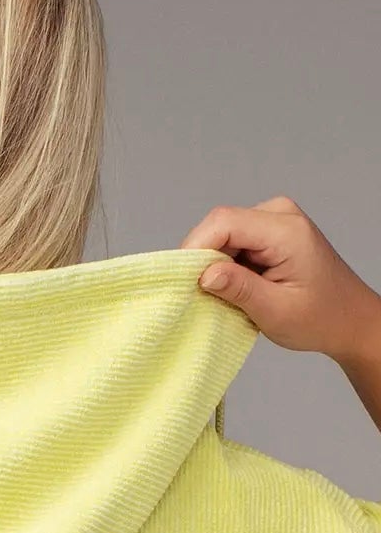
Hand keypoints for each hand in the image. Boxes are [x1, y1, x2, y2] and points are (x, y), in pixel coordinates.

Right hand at [180, 196, 380, 366]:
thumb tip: (203, 275)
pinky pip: (234, 240)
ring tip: (227, 296)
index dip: (195, 249)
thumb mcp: (276, 311)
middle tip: (204, 297)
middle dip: (204, 260)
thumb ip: (238, 289)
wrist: (348, 318)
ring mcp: (275, 219)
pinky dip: (227, 265)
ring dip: (216, 265)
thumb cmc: (320, 318)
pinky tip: (237, 288)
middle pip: (220, 225)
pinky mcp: (270, 230)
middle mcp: (280, 214)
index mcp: (286, 231)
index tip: (184, 283)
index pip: (224, 222)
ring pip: (223, 234)